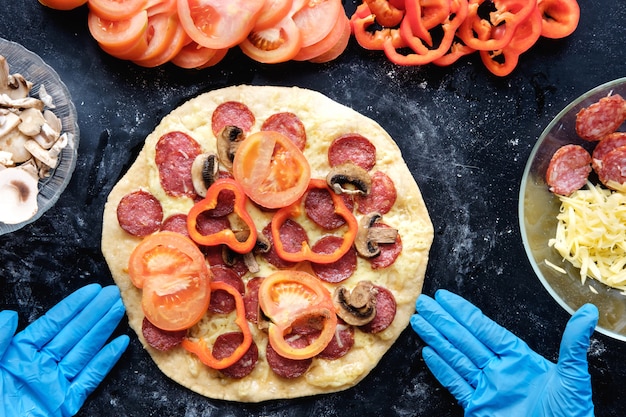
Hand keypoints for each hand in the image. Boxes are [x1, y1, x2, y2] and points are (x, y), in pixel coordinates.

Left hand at [0, 284, 129, 416]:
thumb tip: (10, 315)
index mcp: (20, 354)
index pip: (52, 323)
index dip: (73, 306)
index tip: (92, 290)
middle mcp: (41, 365)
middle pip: (74, 333)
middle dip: (95, 312)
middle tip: (113, 295)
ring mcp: (56, 383)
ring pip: (85, 351)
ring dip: (104, 329)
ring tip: (119, 311)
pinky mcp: (66, 402)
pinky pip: (90, 379)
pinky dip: (106, 361)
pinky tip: (119, 344)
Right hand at [411, 289, 596, 416]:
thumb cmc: (569, 416)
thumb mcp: (574, 379)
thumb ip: (574, 345)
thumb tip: (588, 313)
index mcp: (519, 358)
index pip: (486, 328)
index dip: (464, 312)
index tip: (447, 297)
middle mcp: (499, 369)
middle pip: (465, 339)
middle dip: (444, 321)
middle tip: (424, 303)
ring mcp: (487, 388)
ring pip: (456, 357)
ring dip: (437, 339)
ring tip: (419, 322)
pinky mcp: (478, 407)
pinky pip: (456, 384)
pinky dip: (442, 369)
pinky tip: (429, 354)